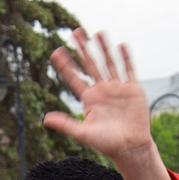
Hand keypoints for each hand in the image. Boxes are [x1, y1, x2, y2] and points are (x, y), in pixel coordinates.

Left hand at [44, 28, 171, 179]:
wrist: (130, 147)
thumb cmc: (106, 143)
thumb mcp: (83, 133)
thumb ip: (66, 124)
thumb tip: (45, 118)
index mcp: (89, 98)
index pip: (74, 77)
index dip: (65, 65)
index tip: (56, 51)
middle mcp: (102, 90)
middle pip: (90, 64)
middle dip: (83, 49)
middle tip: (75, 32)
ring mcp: (117, 88)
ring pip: (109, 63)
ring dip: (103, 48)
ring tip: (98, 32)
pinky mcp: (133, 88)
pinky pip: (128, 70)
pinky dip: (125, 58)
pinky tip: (121, 45)